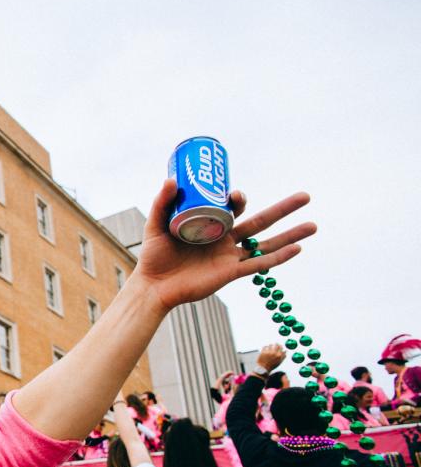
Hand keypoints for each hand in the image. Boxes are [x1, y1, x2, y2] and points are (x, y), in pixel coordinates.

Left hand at [134, 180, 314, 311]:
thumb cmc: (154, 256)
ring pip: (267, 243)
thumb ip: (162, 203)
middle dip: (283, 209)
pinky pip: (259, 265)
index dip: (238, 198)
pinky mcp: (230, 273)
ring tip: (314, 225)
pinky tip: (299, 249)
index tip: (234, 195)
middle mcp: (225, 239)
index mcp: (211, 225)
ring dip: (291, 235)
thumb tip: (172, 180)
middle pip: (261, 221)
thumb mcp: (155, 225)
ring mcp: (230, 257)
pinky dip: (279, 258)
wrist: (153, 286)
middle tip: (305, 196)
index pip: (233, 207)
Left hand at [256, 343, 286, 372]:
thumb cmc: (271, 366)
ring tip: (270, 346)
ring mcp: (268, 352)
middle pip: (276, 345)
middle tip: (275, 343)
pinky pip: (265, 346)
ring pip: (270, 345)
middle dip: (276, 344)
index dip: (280, 346)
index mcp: (279, 355)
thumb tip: (285, 351)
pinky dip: (265, 346)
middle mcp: (274, 353)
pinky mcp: (263, 352)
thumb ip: (283, 356)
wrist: (264, 368)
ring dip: (270, 345)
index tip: (279, 345)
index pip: (281, 347)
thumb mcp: (279, 362)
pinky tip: (266, 348)